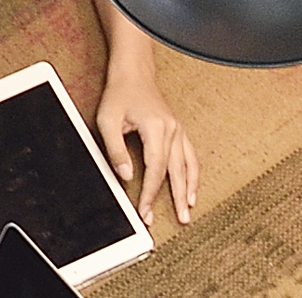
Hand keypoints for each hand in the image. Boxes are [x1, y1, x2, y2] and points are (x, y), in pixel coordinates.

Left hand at [92, 73, 196, 226]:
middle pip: (175, 171)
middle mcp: (172, 130)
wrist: (134, 74)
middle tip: (180, 221)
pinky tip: (192, 188)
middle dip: (175, 198)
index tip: (145, 211)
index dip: (150, 193)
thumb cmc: (120, 94)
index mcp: (156, 128)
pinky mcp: (178, 130)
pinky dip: (193, 174)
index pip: (155, 169)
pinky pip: (190, 156)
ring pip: (188, 165)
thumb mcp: (108, 121)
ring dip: (189, 188)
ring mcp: (178, 130)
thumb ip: (116, 150)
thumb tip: (126, 176)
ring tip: (189, 209)